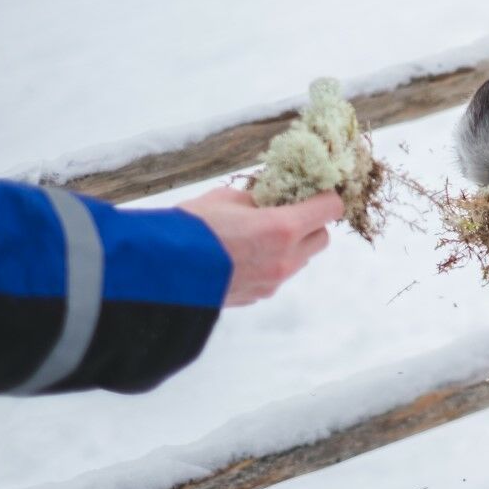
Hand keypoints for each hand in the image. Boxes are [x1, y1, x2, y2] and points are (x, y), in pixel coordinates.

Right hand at [179, 186, 342, 306]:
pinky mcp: (257, 297)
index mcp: (281, 228)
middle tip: (287, 211)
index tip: (313, 191)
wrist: (157, 274)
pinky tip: (244, 254)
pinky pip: (278, 276)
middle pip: (322, 238)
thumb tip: (270, 197)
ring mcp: (272, 282)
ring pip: (301, 260)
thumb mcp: (226, 198)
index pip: (330, 209)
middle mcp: (284, 259)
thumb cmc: (189, 228)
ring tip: (260, 234)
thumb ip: (258, 198)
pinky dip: (272, 263)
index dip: (325, 197)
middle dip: (310, 223)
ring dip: (292, 245)